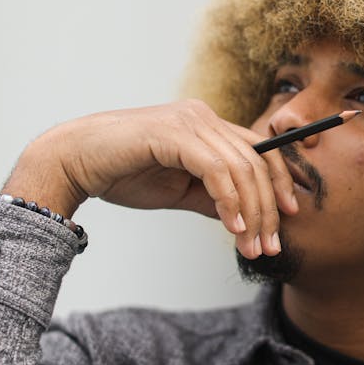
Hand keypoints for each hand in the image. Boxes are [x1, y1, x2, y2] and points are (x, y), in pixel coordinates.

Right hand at [1, 100, 298, 259]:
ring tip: (251, 245)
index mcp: (207, 126)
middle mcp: (203, 117)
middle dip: (268, 209)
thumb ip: (212, 198)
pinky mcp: (173, 134)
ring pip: (241, 168)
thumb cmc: (122, 174)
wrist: (73, 162)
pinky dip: (229, 200)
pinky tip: (232, 227)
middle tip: (270, 247)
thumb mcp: (179, 191)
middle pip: (256, 162)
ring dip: (252, 212)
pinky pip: (215, 170)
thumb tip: (245, 217)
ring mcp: (189, 121)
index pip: (259, 152)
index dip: (280, 183)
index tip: (290, 217)